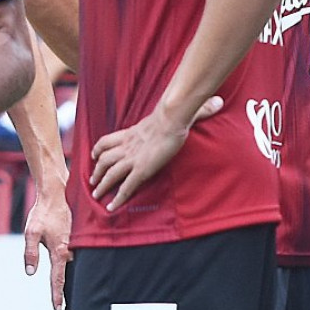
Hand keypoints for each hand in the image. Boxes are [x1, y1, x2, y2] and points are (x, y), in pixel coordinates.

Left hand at [22, 180, 71, 309]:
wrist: (57, 195)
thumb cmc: (43, 213)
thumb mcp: (31, 233)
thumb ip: (30, 254)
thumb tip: (30, 272)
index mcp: (60, 251)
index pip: (58, 278)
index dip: (57, 295)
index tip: (57, 309)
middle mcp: (71, 250)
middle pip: (68, 275)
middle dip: (65, 290)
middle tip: (65, 309)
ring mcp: (77, 245)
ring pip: (73, 266)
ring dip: (70, 277)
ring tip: (68, 294)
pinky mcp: (78, 240)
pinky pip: (77, 256)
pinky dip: (73, 264)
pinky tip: (71, 269)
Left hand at [87, 97, 219, 209]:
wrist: (172, 120)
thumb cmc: (174, 114)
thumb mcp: (177, 110)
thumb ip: (195, 110)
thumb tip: (217, 102)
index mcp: (131, 133)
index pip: (107, 141)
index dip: (98, 149)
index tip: (93, 155)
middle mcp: (128, 147)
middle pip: (104, 159)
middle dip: (97, 171)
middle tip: (92, 181)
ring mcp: (133, 159)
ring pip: (110, 174)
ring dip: (102, 185)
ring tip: (97, 195)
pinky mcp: (141, 170)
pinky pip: (126, 187)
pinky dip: (118, 198)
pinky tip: (112, 207)